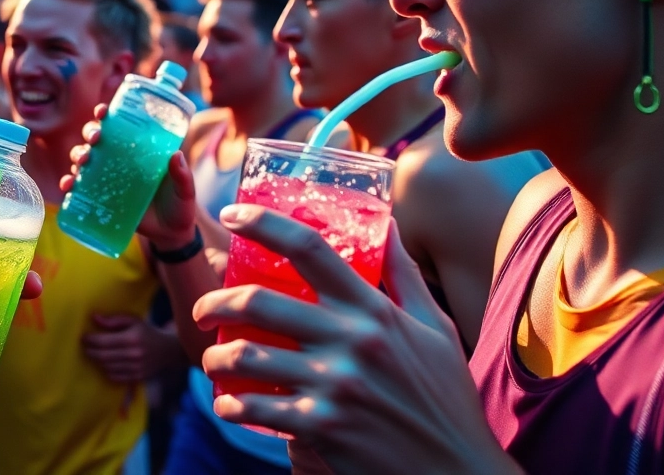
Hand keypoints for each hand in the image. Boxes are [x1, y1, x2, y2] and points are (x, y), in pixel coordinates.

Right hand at [61, 104, 198, 249]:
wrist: (170, 234)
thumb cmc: (179, 205)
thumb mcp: (184, 189)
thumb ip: (182, 175)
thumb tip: (176, 155)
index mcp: (138, 151)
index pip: (119, 126)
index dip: (107, 116)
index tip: (103, 112)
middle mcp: (119, 161)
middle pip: (96, 139)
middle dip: (90, 133)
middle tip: (96, 139)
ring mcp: (108, 179)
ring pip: (84, 159)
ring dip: (78, 155)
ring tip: (82, 162)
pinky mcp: (101, 198)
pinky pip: (79, 188)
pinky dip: (69, 183)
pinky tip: (68, 184)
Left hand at [82, 314, 185, 383]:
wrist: (168, 350)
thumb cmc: (147, 332)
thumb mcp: (133, 320)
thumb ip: (113, 320)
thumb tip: (94, 318)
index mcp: (132, 338)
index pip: (104, 342)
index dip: (90, 340)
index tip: (83, 337)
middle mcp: (134, 354)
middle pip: (103, 356)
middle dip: (90, 352)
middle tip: (85, 347)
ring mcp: (136, 368)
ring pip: (107, 367)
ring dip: (98, 361)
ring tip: (95, 353)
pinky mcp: (137, 377)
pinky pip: (115, 376)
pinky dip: (107, 370)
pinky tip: (107, 363)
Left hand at [192, 205, 514, 473]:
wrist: (459, 471)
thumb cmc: (444, 397)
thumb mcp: (433, 327)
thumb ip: (403, 273)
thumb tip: (386, 220)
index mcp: (374, 310)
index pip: (311, 247)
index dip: (263, 222)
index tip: (231, 213)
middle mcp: (352, 340)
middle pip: (259, 300)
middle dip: (215, 302)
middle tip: (204, 311)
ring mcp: (336, 385)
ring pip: (246, 355)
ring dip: (215, 358)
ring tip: (213, 361)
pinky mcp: (322, 428)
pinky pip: (255, 408)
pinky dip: (230, 406)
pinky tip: (227, 405)